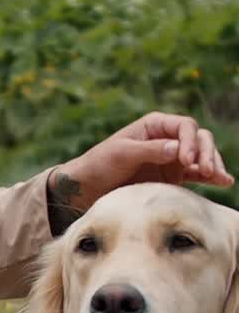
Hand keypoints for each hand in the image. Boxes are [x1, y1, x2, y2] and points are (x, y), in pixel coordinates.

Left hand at [49, 112, 233, 216]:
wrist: (88, 187)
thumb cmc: (101, 164)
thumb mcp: (122, 154)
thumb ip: (150, 150)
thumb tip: (178, 149)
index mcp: (155, 125)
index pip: (185, 126)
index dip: (190, 141)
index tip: (185, 160)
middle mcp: (168, 139)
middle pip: (199, 139)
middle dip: (206, 152)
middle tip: (207, 171)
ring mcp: (172, 159)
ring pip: (202, 155)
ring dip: (212, 164)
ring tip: (219, 177)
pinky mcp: (172, 177)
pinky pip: (197, 175)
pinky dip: (211, 177)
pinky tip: (224, 181)